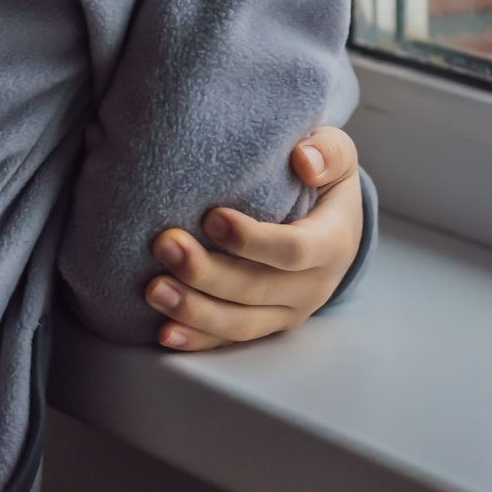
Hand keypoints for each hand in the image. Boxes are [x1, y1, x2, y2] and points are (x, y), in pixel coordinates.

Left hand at [142, 126, 363, 351]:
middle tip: (165, 245)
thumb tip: (304, 160)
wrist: (336, 223)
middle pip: (256, 290)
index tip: (211, 217)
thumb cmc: (327, 181)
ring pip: (239, 323)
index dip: (252, 240)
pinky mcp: (266, 325)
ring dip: (194, 310)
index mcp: (333, 243)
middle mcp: (313, 286)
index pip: (294, 251)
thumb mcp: (337, 155)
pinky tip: (165, 332)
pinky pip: (229, 339)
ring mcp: (288, 311)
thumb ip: (327, 152)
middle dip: (206, 272)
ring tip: (154, 290)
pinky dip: (197, 338)